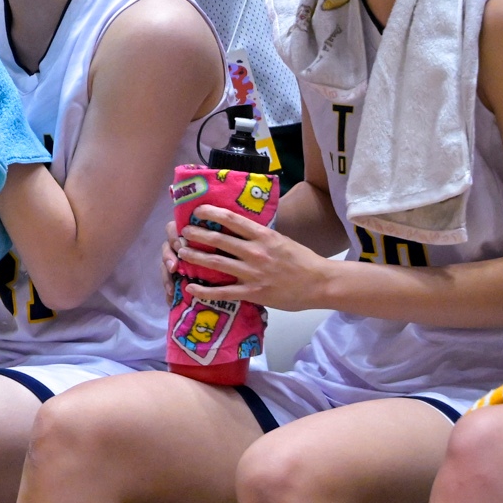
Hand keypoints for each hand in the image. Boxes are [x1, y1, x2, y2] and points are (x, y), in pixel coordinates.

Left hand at [172, 204, 337, 312]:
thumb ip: (260, 235)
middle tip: (182, 232)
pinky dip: (204, 290)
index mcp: (263, 236)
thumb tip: (239, 227)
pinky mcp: (253, 292)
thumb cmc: (302, 260)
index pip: (232, 220)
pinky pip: (223, 292)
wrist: (321, 283)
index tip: (197, 211)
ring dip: (195, 257)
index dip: (211, 213)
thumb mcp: (281, 240)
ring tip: (180, 252)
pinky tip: (190, 288)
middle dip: (196, 234)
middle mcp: (255, 251)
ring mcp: (252, 272)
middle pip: (218, 240)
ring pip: (216, 262)